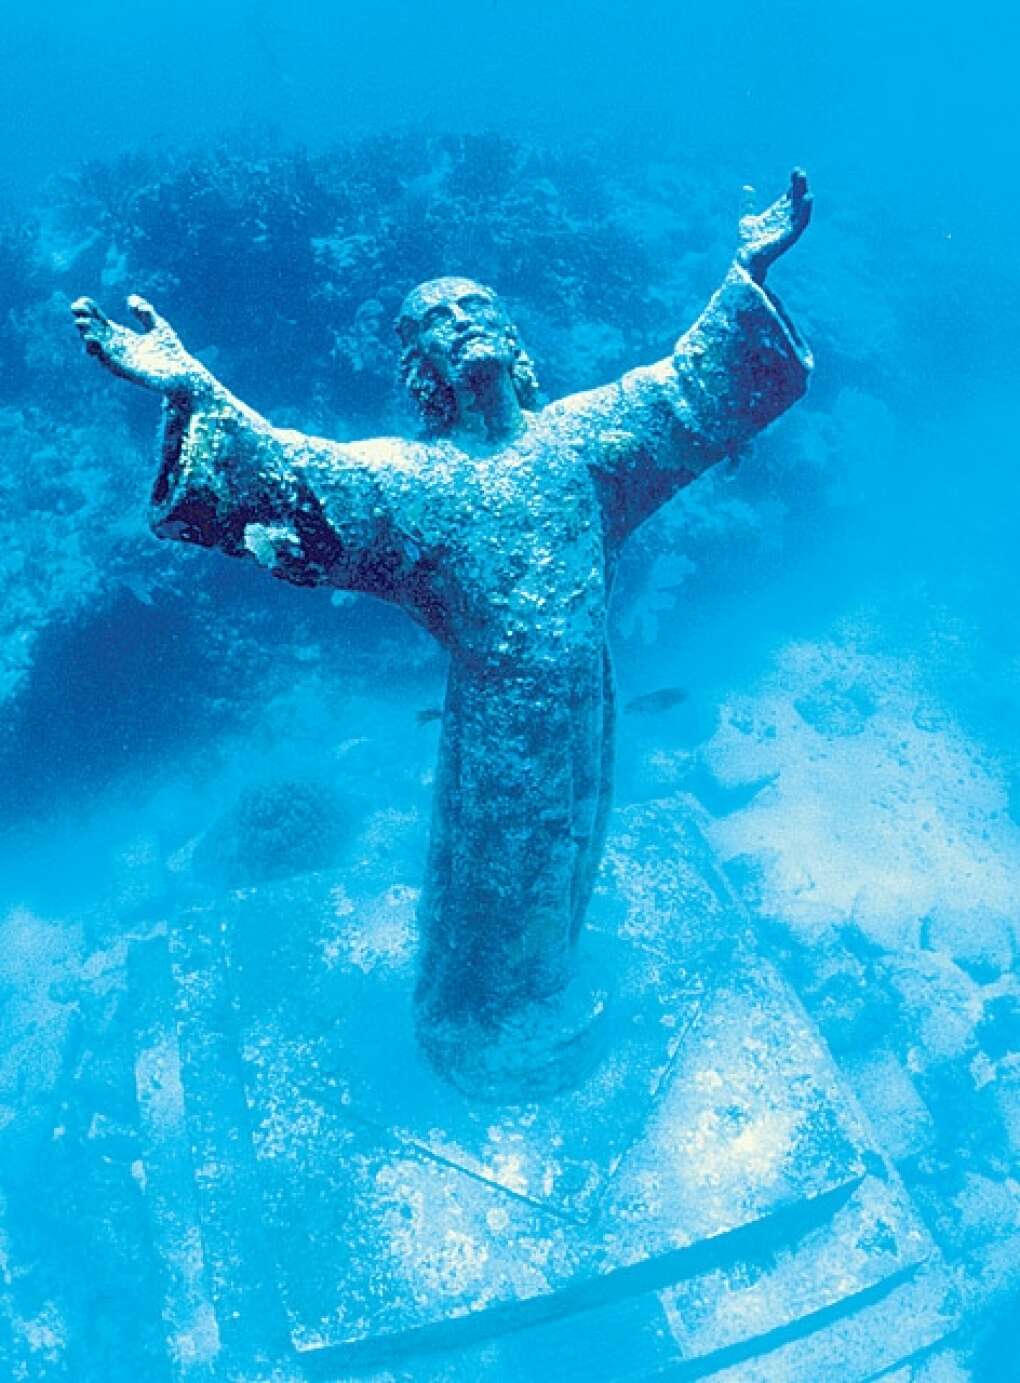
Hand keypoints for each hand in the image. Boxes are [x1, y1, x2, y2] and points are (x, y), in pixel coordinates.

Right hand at [71, 295, 201, 394]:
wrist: (185, 374)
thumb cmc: (172, 352)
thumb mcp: (158, 326)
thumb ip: (145, 312)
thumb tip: (131, 299)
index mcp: (123, 336)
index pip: (101, 322)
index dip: (90, 311)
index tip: (82, 300)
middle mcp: (118, 348)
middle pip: (95, 333)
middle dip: (84, 322)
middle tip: (76, 309)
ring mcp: (121, 360)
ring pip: (98, 349)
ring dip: (87, 336)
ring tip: (81, 324)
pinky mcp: (127, 372)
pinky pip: (109, 362)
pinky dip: (99, 352)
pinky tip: (93, 341)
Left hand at [736, 169, 812, 283]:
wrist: (746, 259)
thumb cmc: (748, 242)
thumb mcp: (747, 218)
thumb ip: (748, 204)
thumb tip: (747, 187)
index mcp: (779, 215)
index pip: (790, 197)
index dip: (793, 184)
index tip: (795, 171)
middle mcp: (786, 221)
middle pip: (796, 200)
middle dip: (799, 186)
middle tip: (799, 172)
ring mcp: (790, 228)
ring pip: (802, 210)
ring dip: (804, 196)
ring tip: (804, 181)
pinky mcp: (791, 236)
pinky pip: (802, 221)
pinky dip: (806, 209)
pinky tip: (807, 197)